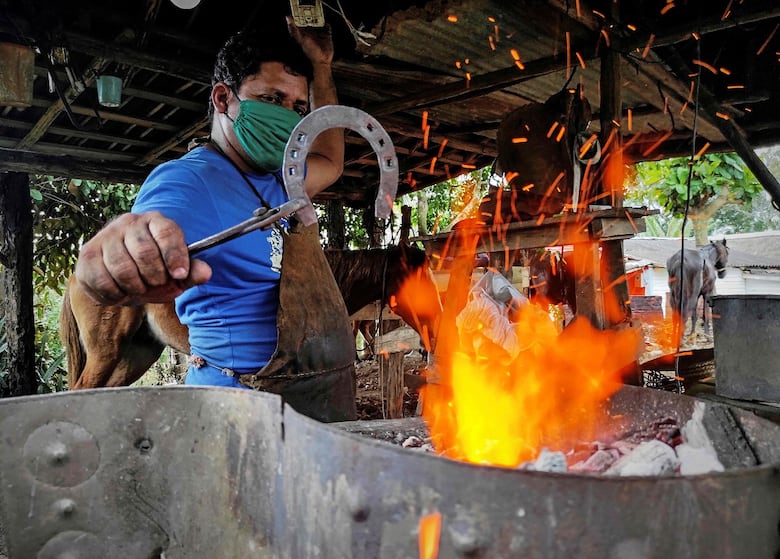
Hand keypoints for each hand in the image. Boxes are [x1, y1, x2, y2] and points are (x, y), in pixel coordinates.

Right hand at [74, 211, 211, 304]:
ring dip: (135, 287)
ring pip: (122, 268)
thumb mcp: (178, 272)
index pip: (167, 233)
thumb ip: (192, 272)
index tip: (180, 275)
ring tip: (139, 288)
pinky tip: (121, 291)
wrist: (125, 273)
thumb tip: (206, 273)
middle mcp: (129, 223)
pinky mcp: (87, 255)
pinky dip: (115, 294)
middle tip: (156, 283)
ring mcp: (105, 237)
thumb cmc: (156, 270)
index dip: (175, 256)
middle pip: (144, 252)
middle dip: (155, 277)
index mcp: (156, 221)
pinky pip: (101, 280)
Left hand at [286, 15, 333, 65]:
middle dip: (312, 16)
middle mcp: (311, 33)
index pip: (301, 21)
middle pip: (311, 21)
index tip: (301, 10)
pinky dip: (327, 25)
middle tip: (312, 10)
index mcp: (304, 33)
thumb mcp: (301, 39)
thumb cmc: (311, 52)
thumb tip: (287, 18)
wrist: (322, 60)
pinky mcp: (327, 36)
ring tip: (320, 15)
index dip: (301, 16)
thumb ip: (294, 30)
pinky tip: (326, 23)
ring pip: (319, 23)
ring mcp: (319, 34)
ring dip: (320, 19)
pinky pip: (327, 28)